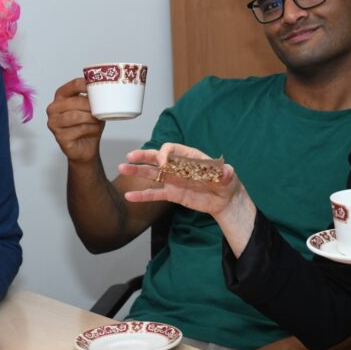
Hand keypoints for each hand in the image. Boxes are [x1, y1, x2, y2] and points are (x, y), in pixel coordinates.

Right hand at [46, 78, 103, 163]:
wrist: (86, 147)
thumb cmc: (88, 124)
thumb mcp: (93, 107)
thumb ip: (93, 97)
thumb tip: (104, 89)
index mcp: (61, 96)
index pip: (74, 85)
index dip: (88, 85)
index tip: (101, 88)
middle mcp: (54, 108)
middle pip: (75, 101)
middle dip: (91, 106)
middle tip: (101, 110)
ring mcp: (53, 122)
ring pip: (75, 116)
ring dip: (91, 118)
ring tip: (98, 121)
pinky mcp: (59, 136)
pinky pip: (78, 129)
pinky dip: (90, 129)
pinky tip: (93, 130)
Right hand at [120, 143, 256, 255]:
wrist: (224, 200)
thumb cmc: (226, 182)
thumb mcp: (228, 177)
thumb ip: (225, 173)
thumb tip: (225, 171)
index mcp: (189, 156)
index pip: (172, 149)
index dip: (165, 153)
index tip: (162, 162)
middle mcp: (177, 166)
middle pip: (157, 158)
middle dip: (144, 156)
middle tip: (130, 156)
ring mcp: (173, 180)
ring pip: (152, 174)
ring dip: (137, 171)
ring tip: (122, 168)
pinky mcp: (172, 194)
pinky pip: (154, 194)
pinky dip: (141, 195)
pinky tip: (128, 196)